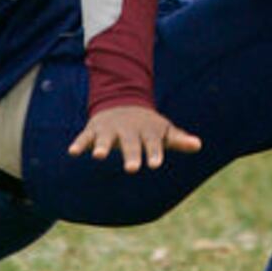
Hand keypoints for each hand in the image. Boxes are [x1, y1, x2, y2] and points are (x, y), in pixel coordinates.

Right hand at [67, 104, 201, 171]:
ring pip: (106, 139)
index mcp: (147, 133)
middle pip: (130, 144)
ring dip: (102, 146)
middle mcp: (129, 131)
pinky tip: (72, 152)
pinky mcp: (95, 130)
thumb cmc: (148, 125)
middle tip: (132, 168)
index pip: (152, 144)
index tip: (155, 164)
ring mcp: (111, 130)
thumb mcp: (164, 131)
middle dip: (131, 155)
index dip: (154, 154)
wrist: (124, 102)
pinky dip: (79, 143)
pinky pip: (85, 137)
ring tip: (98, 155)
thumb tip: (199, 145)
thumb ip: (179, 139)